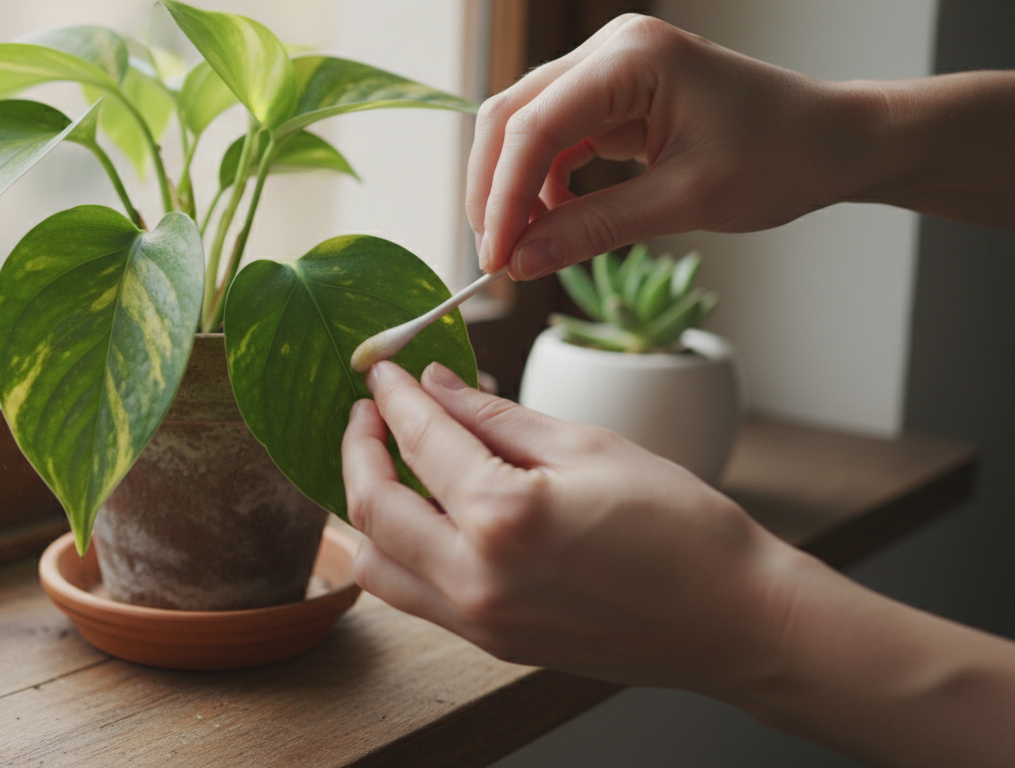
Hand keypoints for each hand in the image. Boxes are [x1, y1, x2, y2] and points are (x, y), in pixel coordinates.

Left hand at [341, 360, 802, 693]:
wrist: (731, 620)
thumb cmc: (681, 528)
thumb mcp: (588, 446)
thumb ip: (496, 417)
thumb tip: (436, 386)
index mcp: (504, 518)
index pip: (419, 442)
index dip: (392, 397)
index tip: (383, 370)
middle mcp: (476, 580)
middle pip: (371, 508)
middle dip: (357, 449)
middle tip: (370, 411)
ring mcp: (479, 622)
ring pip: (377, 565)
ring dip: (369, 508)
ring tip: (390, 463)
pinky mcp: (490, 644)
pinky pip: (413, 595)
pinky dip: (401, 549)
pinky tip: (426, 513)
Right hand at [468, 15, 859, 277]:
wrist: (833, 141)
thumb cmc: (782, 157)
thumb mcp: (685, 202)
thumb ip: (593, 229)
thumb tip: (521, 261)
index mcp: (633, 58)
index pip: (534, 126)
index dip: (503, 197)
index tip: (495, 259)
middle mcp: (611, 49)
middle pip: (512, 116)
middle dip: (494, 190)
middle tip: (495, 258)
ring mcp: (610, 69)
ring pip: (525, 128)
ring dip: (513, 189)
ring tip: (523, 248)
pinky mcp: (614, 96)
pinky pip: (555, 139)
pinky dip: (542, 184)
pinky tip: (551, 223)